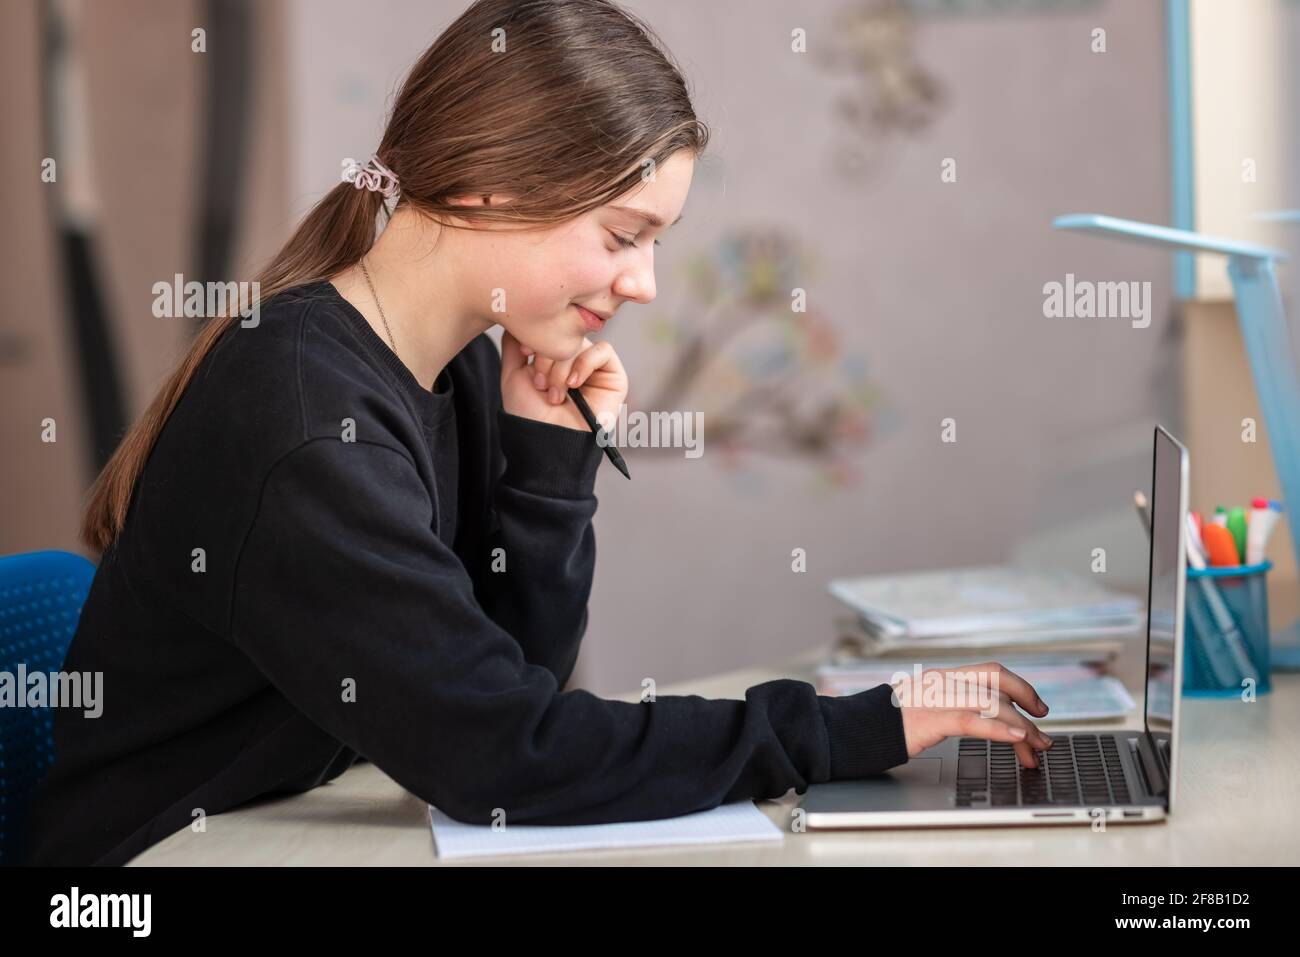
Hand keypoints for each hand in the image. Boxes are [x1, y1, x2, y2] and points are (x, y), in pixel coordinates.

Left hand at [500, 329, 628, 432]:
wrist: (545, 441)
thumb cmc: (529, 414)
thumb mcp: (513, 374)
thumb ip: (514, 345)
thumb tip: (517, 317)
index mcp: (554, 358)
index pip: (551, 329)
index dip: (538, 336)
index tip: (524, 353)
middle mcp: (575, 360)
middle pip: (565, 335)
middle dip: (548, 357)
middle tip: (540, 384)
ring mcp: (595, 368)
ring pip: (581, 343)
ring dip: (563, 367)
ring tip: (555, 393)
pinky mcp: (614, 376)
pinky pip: (603, 351)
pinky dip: (585, 364)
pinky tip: (573, 384)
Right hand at [890, 661, 1052, 767]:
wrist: (856, 729)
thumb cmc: (888, 723)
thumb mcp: (924, 705)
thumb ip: (951, 705)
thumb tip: (986, 720)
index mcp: (943, 676)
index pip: (992, 672)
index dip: (1022, 688)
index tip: (1040, 709)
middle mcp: (943, 681)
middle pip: (999, 688)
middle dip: (1028, 714)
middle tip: (1043, 740)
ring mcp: (936, 697)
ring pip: (992, 704)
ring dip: (1021, 728)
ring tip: (1035, 748)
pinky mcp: (930, 718)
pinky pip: (972, 720)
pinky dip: (999, 729)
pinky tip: (1015, 738)